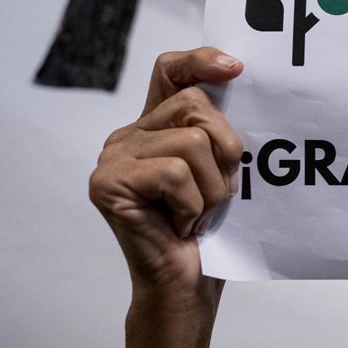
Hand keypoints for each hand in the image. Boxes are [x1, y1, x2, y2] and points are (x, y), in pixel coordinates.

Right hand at [90, 47, 244, 309]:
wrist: (186, 287)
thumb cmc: (210, 232)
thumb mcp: (223, 170)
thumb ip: (219, 131)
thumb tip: (240, 81)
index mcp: (157, 126)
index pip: (171, 70)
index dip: (201, 60)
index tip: (237, 69)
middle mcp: (129, 134)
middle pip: (194, 103)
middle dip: (225, 149)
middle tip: (219, 192)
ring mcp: (114, 157)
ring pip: (190, 141)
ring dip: (211, 187)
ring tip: (198, 214)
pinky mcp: (107, 183)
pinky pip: (174, 172)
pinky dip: (192, 205)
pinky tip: (180, 225)